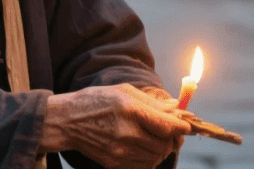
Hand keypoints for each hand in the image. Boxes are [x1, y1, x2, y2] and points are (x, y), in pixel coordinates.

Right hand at [40, 84, 190, 168]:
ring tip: (153, 138)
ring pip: (156, 158)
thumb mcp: (124, 91)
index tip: (185, 126)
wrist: (67, 121)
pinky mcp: (114, 164)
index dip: (182, 127)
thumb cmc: (96, 101)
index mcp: (131, 110)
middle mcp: (127, 133)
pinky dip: (148, 159)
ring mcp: (120, 151)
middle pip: (164, 145)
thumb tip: (177, 108)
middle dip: (171, 139)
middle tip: (169, 132)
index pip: (168, 126)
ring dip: (160, 149)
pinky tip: (142, 147)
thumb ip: (152, 102)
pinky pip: (143, 167)